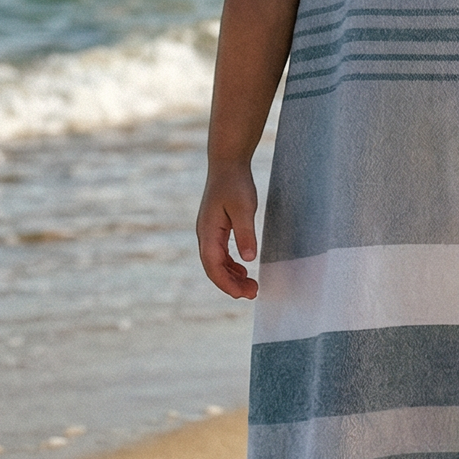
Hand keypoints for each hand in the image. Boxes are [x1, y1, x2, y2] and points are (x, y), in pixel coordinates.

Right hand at [197, 161, 259, 298]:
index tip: (243, 294)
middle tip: (253, 293)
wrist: (227, 163)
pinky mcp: (215, 228)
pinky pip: (219, 254)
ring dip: (231, 277)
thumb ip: (245, 233)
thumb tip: (248, 259)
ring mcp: (208, 232)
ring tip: (251, 286)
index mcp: (208, 232)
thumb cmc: (235, 183)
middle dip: (231, 284)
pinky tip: (243, 270)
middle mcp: (204, 234)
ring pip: (216, 263)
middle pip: (213, 268)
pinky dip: (230, 265)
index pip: (213, 266)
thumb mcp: (245, 208)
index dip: (227, 284)